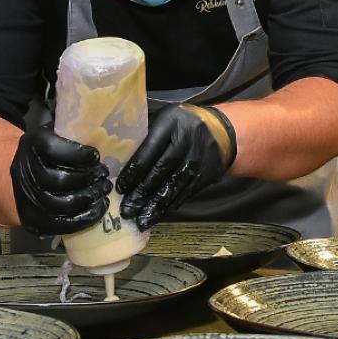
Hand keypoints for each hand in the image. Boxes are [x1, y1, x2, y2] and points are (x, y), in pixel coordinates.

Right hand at [10, 125, 110, 236]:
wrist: (17, 176)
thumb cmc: (48, 152)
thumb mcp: (55, 132)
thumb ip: (74, 128)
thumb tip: (105, 118)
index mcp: (32, 145)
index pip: (52, 150)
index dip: (78, 155)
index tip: (95, 155)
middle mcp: (24, 172)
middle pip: (59, 181)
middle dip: (87, 179)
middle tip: (104, 176)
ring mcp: (26, 198)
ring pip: (60, 204)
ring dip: (88, 199)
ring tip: (103, 190)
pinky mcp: (32, 220)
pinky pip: (59, 224)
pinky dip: (83, 218)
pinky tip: (98, 208)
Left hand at [117, 102, 235, 229]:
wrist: (222, 130)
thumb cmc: (182, 125)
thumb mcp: (165, 118)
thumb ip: (145, 132)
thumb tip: (116, 154)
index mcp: (171, 124)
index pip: (149, 150)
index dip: (134, 170)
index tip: (120, 188)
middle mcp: (187, 141)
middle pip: (161, 170)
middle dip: (142, 192)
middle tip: (126, 210)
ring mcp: (199, 159)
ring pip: (174, 185)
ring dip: (156, 205)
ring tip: (140, 220)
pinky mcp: (207, 174)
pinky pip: (186, 192)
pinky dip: (171, 205)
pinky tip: (157, 214)